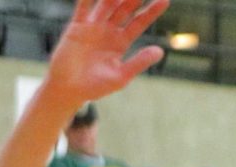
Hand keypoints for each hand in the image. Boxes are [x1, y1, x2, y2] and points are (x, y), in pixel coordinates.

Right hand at [46, 0, 168, 108]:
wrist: (70, 89)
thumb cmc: (96, 86)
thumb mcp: (121, 76)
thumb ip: (139, 62)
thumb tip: (160, 51)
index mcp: (121, 42)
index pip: (139, 23)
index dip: (151, 11)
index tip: (164, 0)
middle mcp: (109, 30)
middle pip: (124, 8)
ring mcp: (93, 26)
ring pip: (106, 3)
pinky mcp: (77, 25)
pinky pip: (83, 6)